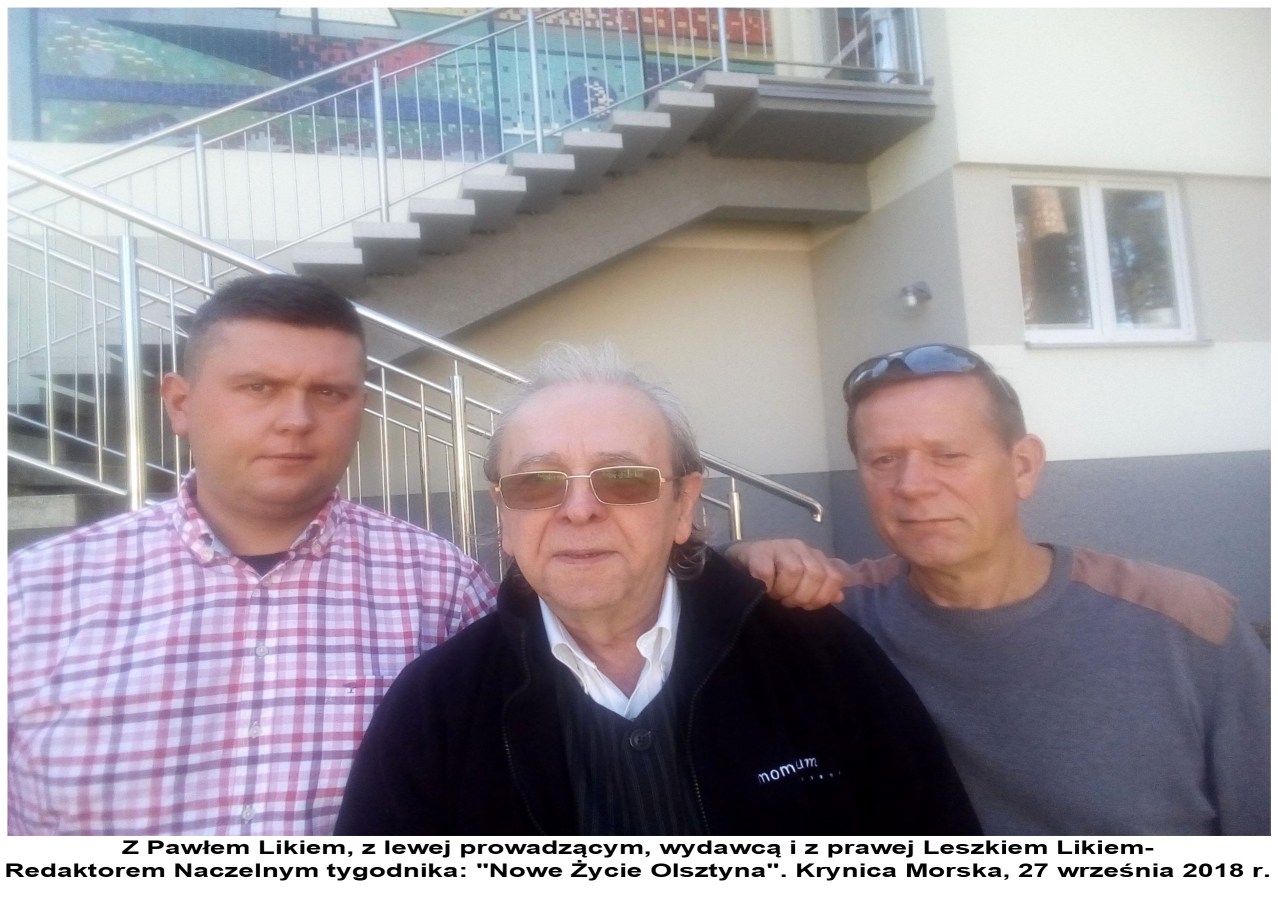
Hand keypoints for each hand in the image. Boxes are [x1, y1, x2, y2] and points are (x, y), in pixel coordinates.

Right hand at [724, 539, 855, 609]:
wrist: (738, 562)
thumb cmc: (773, 576)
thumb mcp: (801, 583)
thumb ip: (821, 588)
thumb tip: (839, 596)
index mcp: (813, 555)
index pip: (833, 577)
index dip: (822, 597)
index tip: (806, 605)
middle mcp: (799, 547)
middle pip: (815, 574)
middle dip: (802, 596)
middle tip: (787, 601)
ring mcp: (777, 546)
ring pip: (793, 570)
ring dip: (784, 590)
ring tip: (775, 595)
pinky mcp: (756, 551)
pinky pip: (766, 571)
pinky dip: (766, 585)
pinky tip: (763, 590)